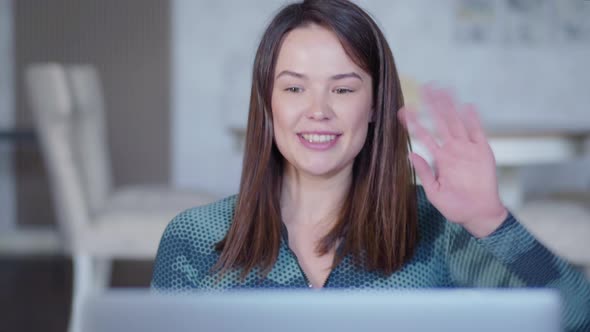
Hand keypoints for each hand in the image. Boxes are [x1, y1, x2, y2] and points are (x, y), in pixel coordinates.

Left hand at [398, 85, 507, 237]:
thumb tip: (409, 154)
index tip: (402, 111)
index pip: (424, 136)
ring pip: (457, 122)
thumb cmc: (456, 206)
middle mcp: (453, 149)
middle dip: (432, 105)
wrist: (479, 214)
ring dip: (450, 106)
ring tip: (442, 90)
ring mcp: (468, 149)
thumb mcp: (434, 192)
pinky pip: (477, 132)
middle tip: (423, 87)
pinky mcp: (483, 152)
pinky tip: (467, 106)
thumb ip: (424, 173)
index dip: (414, 123)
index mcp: (440, 158)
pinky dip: (473, 120)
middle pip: (441, 122)